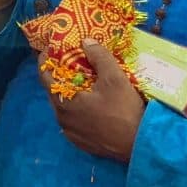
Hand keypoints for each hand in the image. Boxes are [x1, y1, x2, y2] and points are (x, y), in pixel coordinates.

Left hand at [38, 39, 145, 162]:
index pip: (44, 76)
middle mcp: (61, 118)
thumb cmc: (124, 111)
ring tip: (82, 80)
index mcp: (62, 102)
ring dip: (70, 92)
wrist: (141, 145)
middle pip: (54, 91)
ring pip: (64, 106)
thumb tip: (85, 41)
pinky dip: (78, 108)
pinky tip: (91, 103)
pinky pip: (74, 120)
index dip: (46, 59)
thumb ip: (99, 57)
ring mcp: (71, 132)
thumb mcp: (114, 79)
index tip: (51, 48)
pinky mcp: (82, 142)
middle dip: (59, 75)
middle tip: (70, 61)